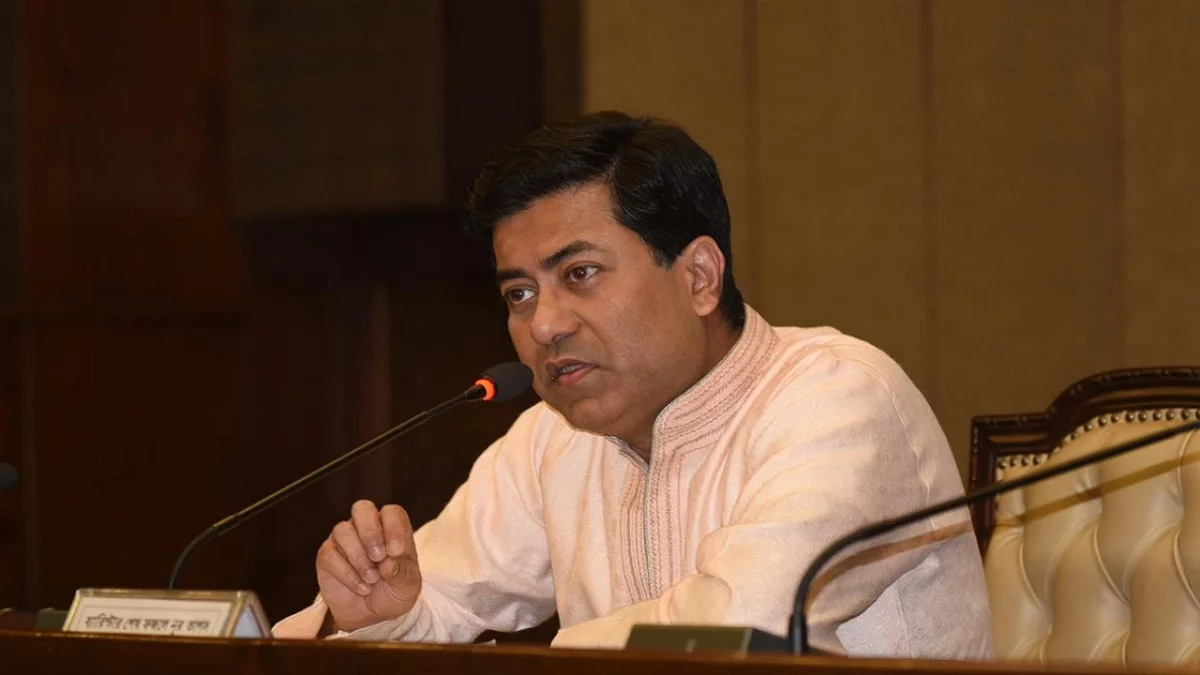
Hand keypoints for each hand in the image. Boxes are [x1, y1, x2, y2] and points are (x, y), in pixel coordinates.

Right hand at [316, 500, 421, 632]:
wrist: (372, 616)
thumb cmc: (393, 592)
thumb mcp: (407, 586)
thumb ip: (402, 573)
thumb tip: (388, 564)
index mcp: (392, 528)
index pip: (391, 512)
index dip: (393, 527)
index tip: (396, 552)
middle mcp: (367, 528)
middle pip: (362, 508)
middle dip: (371, 532)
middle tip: (379, 557)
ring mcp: (345, 540)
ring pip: (343, 530)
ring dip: (359, 557)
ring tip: (372, 579)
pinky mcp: (327, 556)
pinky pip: (330, 555)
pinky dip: (347, 573)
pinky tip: (361, 587)